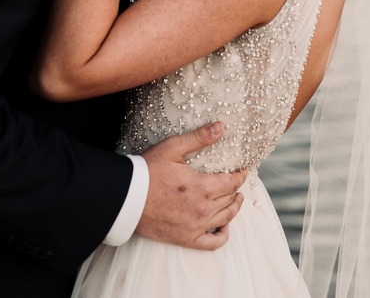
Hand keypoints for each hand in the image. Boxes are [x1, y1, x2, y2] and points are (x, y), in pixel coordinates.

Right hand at [137, 122, 245, 249]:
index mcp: (202, 187)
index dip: (240, 176)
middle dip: (236, 189)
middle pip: (229, 199)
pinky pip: (213, 243)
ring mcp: (195, 227)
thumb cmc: (149, 170)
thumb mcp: (173, 148)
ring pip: (225, 219)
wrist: (127, 199)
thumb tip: (221, 126)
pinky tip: (224, 226)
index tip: (243, 171)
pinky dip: (223, 235)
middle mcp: (202, 210)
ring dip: (234, 208)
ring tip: (236, 199)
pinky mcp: (186, 239)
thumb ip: (199, 138)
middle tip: (238, 182)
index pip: (231, 182)